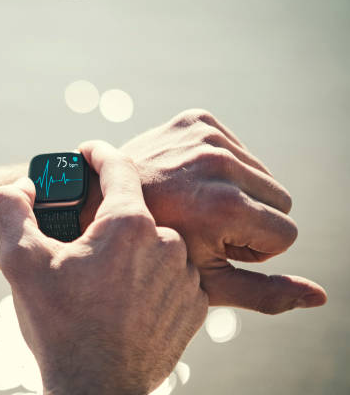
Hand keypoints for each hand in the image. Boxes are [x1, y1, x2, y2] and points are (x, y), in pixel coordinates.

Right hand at [0, 141, 207, 393]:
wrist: (95, 389)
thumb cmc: (58, 325)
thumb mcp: (19, 261)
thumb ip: (10, 208)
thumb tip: (22, 184)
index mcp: (128, 225)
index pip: (118, 167)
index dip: (99, 153)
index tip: (88, 151)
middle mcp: (167, 244)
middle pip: (133, 212)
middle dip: (106, 220)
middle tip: (79, 242)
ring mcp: (185, 277)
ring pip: (153, 245)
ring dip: (128, 251)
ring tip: (99, 279)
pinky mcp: (194, 307)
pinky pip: (171, 276)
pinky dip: (149, 278)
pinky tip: (123, 298)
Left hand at [111, 109, 325, 313]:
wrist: (95, 201)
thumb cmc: (149, 251)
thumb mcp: (205, 281)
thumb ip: (265, 293)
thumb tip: (320, 297)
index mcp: (226, 206)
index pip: (286, 234)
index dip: (252, 247)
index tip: (213, 243)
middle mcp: (220, 164)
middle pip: (281, 200)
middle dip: (250, 219)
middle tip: (202, 224)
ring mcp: (206, 136)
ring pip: (263, 174)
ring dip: (239, 192)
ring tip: (193, 202)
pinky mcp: (196, 119)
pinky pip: (241, 150)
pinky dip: (224, 169)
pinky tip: (190, 181)